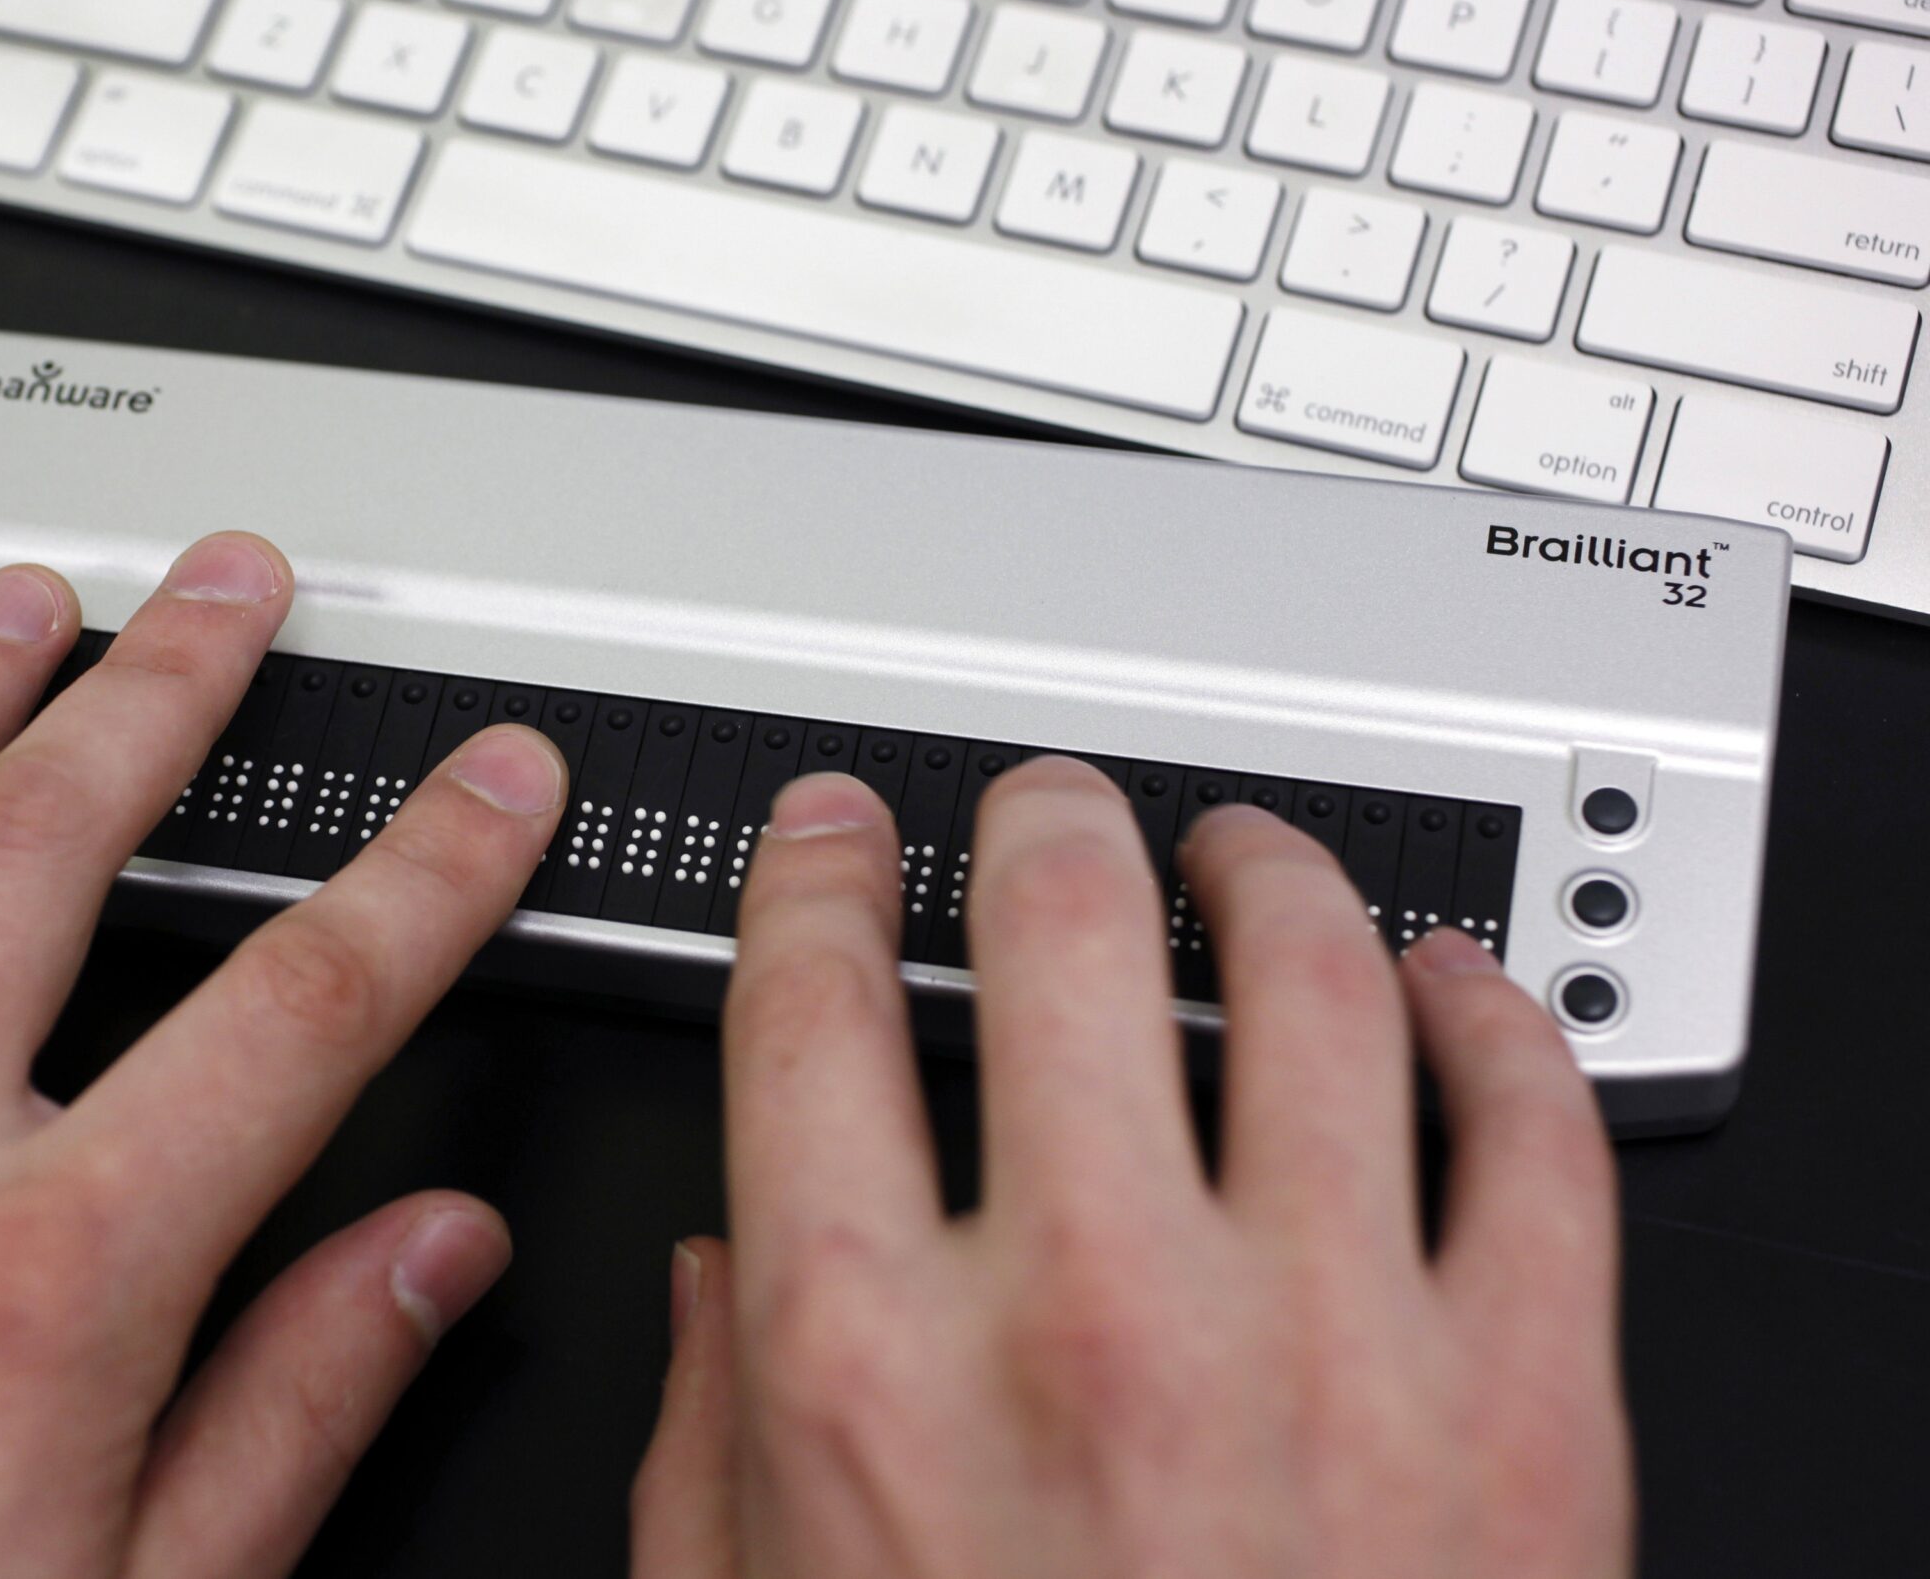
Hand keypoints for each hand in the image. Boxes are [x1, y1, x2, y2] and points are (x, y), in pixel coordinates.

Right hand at [633, 760, 1629, 1577]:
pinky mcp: (1527, 1414)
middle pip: (1064, 927)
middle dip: (1045, 822)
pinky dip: (1495, 1020)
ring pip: (1312, 981)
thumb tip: (719, 1267)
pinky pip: (1533, 1130)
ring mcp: (1328, 1349)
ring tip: (1250, 860)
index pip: (816, 1005)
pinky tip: (1451, 991)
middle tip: (1050, 809)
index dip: (819, 878)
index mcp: (872, 1368)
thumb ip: (708, 1433)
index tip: (840, 843)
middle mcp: (1095, 1322)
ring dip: (1270, 875)